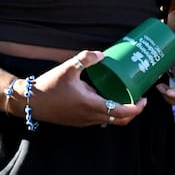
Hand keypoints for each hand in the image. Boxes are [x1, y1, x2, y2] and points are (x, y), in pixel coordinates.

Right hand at [27, 50, 148, 127]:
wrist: (30, 101)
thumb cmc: (49, 86)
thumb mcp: (68, 68)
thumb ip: (85, 59)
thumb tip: (102, 54)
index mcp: (91, 105)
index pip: (123, 112)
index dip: (137, 108)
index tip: (144, 99)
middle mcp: (90, 116)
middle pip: (120, 120)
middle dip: (133, 112)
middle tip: (138, 99)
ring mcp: (84, 121)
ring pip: (109, 120)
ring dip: (119, 112)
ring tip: (122, 96)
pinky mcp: (77, 121)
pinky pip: (98, 119)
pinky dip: (107, 112)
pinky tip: (102, 98)